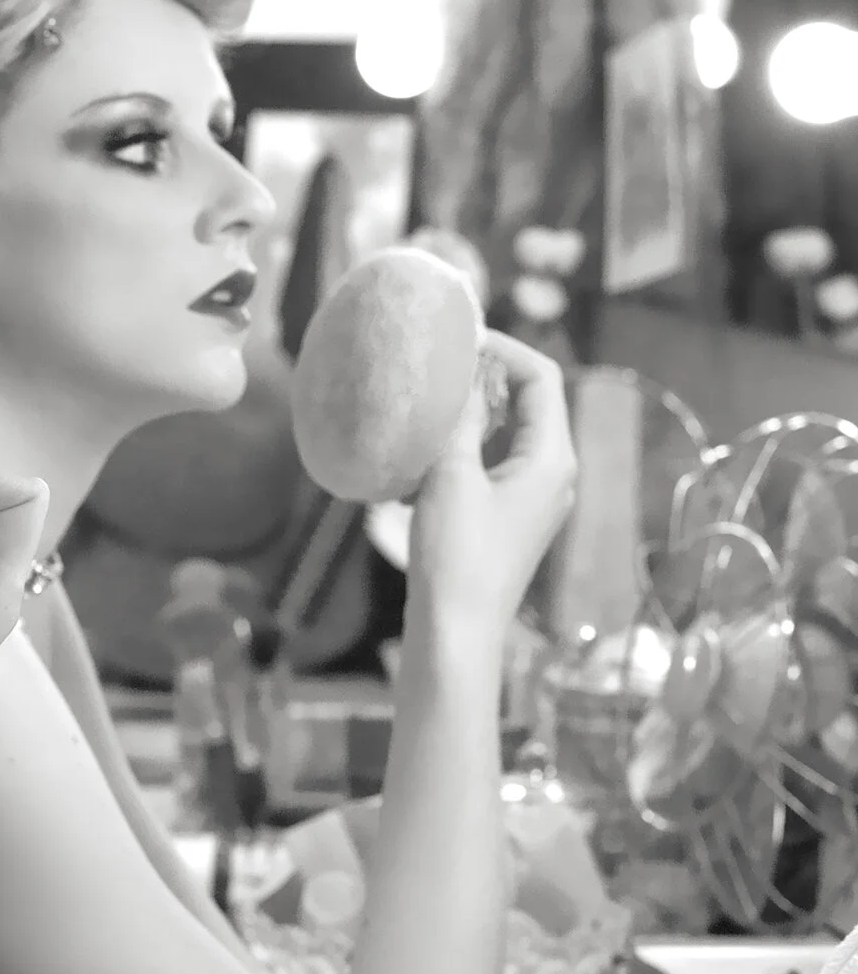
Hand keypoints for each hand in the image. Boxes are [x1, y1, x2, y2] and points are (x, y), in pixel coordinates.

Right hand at [408, 332, 575, 638]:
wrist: (455, 632)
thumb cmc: (457, 556)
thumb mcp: (453, 476)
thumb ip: (463, 418)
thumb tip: (467, 373)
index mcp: (553, 458)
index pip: (542, 377)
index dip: (505, 348)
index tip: (460, 341)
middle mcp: (553, 474)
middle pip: (529, 402)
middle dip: (484, 379)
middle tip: (437, 369)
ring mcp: (533, 499)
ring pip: (506, 434)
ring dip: (468, 416)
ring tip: (425, 409)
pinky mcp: (509, 519)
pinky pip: (491, 465)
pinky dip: (461, 451)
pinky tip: (419, 461)